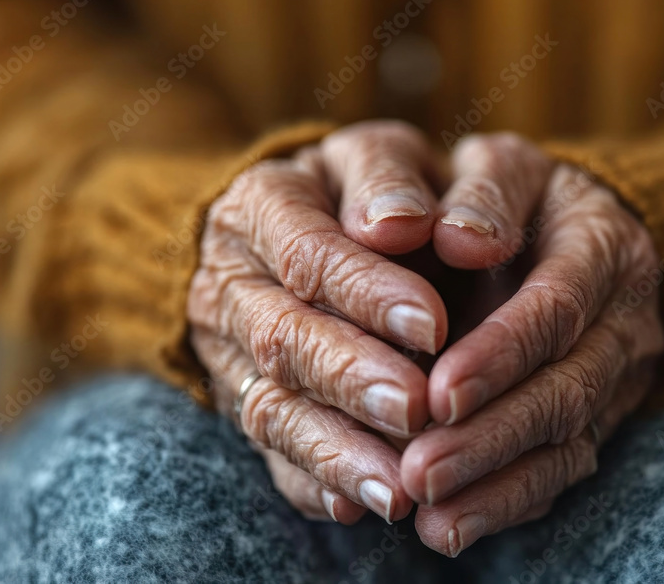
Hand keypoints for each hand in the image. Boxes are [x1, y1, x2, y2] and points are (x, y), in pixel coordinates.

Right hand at [187, 120, 449, 523]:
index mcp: (261, 205)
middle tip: (416, 409)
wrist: (299, 224)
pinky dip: (313, 483)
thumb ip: (389, 178)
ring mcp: (229, 349)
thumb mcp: (376, 157)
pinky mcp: (242, 400)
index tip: (435, 324)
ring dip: (335, 451)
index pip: (307, 253)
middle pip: (281, 338)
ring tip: (399, 488)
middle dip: (350, 378)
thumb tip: (401, 222)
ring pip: (270, 407)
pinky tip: (361, 506)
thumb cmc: (362, 187)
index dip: (366, 292)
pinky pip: (268, 451)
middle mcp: (231, 280)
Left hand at [400, 134, 663, 555]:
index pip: (558, 306)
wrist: (583, 234)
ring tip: (429, 513)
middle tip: (419, 472)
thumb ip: (484, 193)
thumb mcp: (507, 169)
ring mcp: (615, 374)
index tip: (440, 392)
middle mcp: (622, 318)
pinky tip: (449, 528)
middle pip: (568, 388)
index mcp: (603, 246)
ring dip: (498, 482)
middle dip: (494, 435)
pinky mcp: (595, 415)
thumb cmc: (521, 198)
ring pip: (568, 440)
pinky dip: (508, 503)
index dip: (503, 352)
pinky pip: (562, 469)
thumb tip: (461, 239)